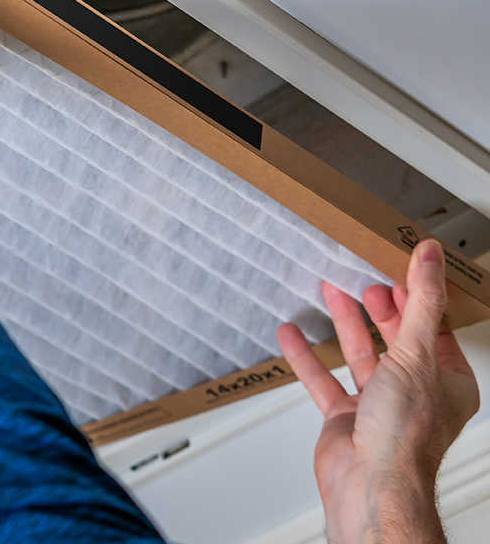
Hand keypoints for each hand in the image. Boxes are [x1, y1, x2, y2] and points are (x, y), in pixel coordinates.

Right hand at [278, 239, 479, 543]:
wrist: (370, 482)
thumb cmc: (404, 434)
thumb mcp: (417, 353)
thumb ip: (420, 303)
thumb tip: (430, 258)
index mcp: (447, 382)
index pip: (434, 328)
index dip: (416, 297)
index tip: (399, 268)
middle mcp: (415, 393)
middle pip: (395, 338)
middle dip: (377, 307)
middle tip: (362, 278)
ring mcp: (378, 405)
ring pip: (359, 355)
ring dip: (343, 323)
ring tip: (329, 290)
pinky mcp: (344, 416)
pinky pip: (323, 379)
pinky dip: (306, 356)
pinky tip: (292, 334)